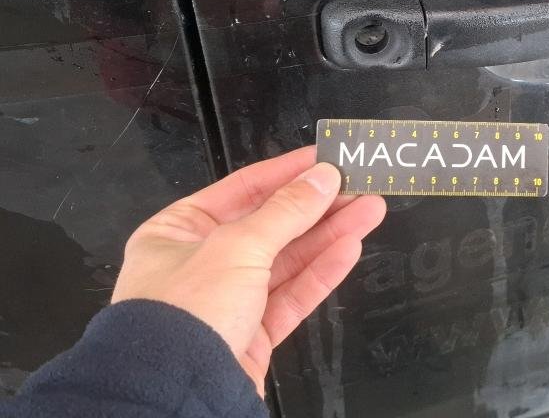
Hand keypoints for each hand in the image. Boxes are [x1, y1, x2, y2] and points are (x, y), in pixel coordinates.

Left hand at [111, 146, 384, 393]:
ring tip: (371, 211)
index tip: (327, 158)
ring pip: (288, 259)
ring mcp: (228, 300)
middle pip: (271, 224)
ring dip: (330, 235)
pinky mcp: (251, 334)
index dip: (288, 172)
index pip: (243, 189)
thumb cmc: (187, 309)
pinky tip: (351, 248)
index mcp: (178, 231)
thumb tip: (324, 176)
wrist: (175, 394)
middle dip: (318, 206)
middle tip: (360, 185)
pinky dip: (322, 272)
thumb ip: (287, 211)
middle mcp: (200, 263)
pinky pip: (291, 295)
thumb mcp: (237, 246)